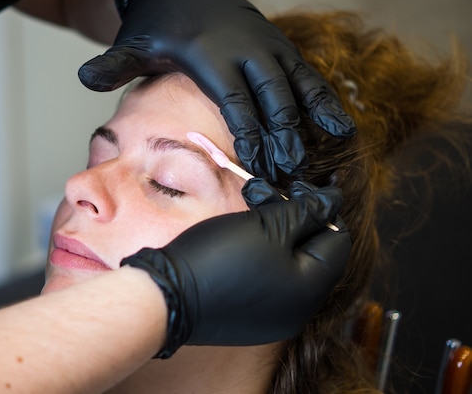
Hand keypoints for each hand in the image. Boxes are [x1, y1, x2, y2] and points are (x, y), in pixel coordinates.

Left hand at [79, 0, 355, 179]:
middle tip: (291, 171)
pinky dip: (323, 98)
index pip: (233, 99)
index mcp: (209, 53)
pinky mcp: (278, 44)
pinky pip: (306, 73)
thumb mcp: (132, 44)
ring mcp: (266, 44)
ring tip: (327, 151)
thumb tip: (85, 79)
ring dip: (310, 119)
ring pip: (296, 83)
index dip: (247, 131)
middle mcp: (244, 47)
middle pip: (270, 95)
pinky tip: (339, 125)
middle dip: (283, 134)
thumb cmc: (155, 24)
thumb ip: (113, 66)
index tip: (256, 163)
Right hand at [121, 180, 351, 357]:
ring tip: (249, 211)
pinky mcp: (250, 318)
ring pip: (290, 265)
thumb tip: (334, 202)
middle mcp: (299, 310)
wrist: (168, 296)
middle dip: (294, 219)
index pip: (338, 242)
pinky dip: (263, 256)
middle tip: (265, 195)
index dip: (323, 210)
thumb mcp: (266, 225)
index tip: (298, 188)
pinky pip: (270, 281)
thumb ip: (306, 212)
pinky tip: (240, 239)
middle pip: (313, 254)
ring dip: (276, 233)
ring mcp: (274, 317)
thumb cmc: (219, 257)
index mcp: (310, 290)